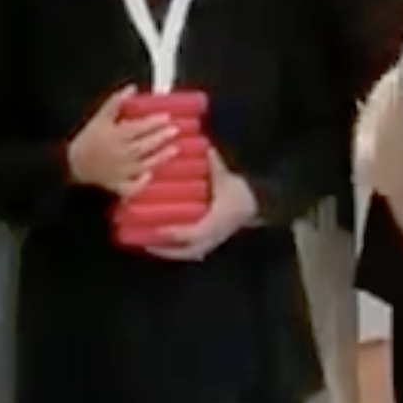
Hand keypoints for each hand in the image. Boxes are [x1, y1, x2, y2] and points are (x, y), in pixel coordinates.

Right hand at [65, 86, 178, 196]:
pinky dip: (140, 183)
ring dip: (160, 157)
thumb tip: (131, 88)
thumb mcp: (99, 119)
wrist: (71, 165)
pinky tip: (150, 175)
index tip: (166, 117)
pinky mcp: (117, 185)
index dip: (153, 122)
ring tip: (174, 149)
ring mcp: (120, 171)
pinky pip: (130, 186)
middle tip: (175, 130)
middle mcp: (120, 154)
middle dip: (160, 138)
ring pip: (143, 164)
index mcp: (115, 137)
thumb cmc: (87, 141)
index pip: (138, 128)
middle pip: (144, 145)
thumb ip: (115, 103)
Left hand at [144, 150, 258, 261]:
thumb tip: (207, 148)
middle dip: (162, 248)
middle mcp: (211, 238)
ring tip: (148, 244)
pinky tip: (163, 244)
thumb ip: (216, 166)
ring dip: (166, 251)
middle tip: (142, 242)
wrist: (259, 206)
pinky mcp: (210, 243)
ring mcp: (211, 243)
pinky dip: (175, 251)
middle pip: (182, 252)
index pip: (190, 235)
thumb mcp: (228, 180)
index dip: (172, 234)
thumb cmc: (241, 195)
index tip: (155, 229)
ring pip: (184, 254)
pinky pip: (189, 252)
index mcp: (214, 224)